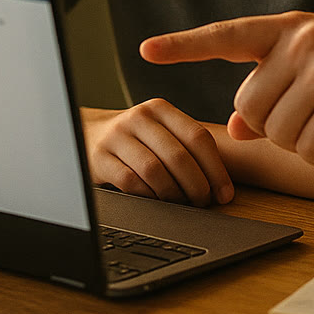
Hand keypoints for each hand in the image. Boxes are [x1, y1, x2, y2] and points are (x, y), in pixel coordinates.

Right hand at [84, 99, 233, 205]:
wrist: (88, 136)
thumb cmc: (136, 140)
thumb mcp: (160, 131)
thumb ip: (186, 147)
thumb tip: (220, 185)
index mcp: (160, 109)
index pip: (198, 137)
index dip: (216, 169)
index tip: (225, 193)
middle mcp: (139, 118)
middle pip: (178, 156)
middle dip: (197, 186)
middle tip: (203, 203)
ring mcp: (117, 137)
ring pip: (155, 171)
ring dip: (174, 194)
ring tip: (182, 204)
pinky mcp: (100, 158)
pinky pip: (131, 183)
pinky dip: (149, 196)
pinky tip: (157, 202)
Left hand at [140, 12, 313, 166]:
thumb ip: (276, 89)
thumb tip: (233, 126)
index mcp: (293, 30)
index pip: (229, 34)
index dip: (185, 45)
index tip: (147, 51)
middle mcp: (305, 41)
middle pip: (248, 106)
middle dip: (274, 126)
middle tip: (312, 120)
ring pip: (275, 133)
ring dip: (302, 144)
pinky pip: (308, 148)